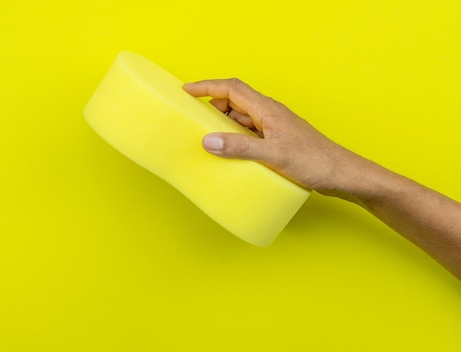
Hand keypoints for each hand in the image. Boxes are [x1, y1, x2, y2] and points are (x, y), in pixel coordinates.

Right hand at [183, 78, 363, 195]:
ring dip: (224, 125)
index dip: (207, 87)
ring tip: (210, 140)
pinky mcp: (277, 141)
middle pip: (234, 101)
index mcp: (267, 110)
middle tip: (195, 122)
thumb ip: (240, 147)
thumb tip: (208, 140)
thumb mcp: (273, 155)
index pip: (231, 88)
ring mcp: (274, 127)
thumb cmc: (314, 161)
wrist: (342, 174)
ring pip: (242, 118)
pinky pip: (250, 133)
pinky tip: (232, 154)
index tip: (186, 90)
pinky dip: (236, 138)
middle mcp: (270, 114)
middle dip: (212, 107)